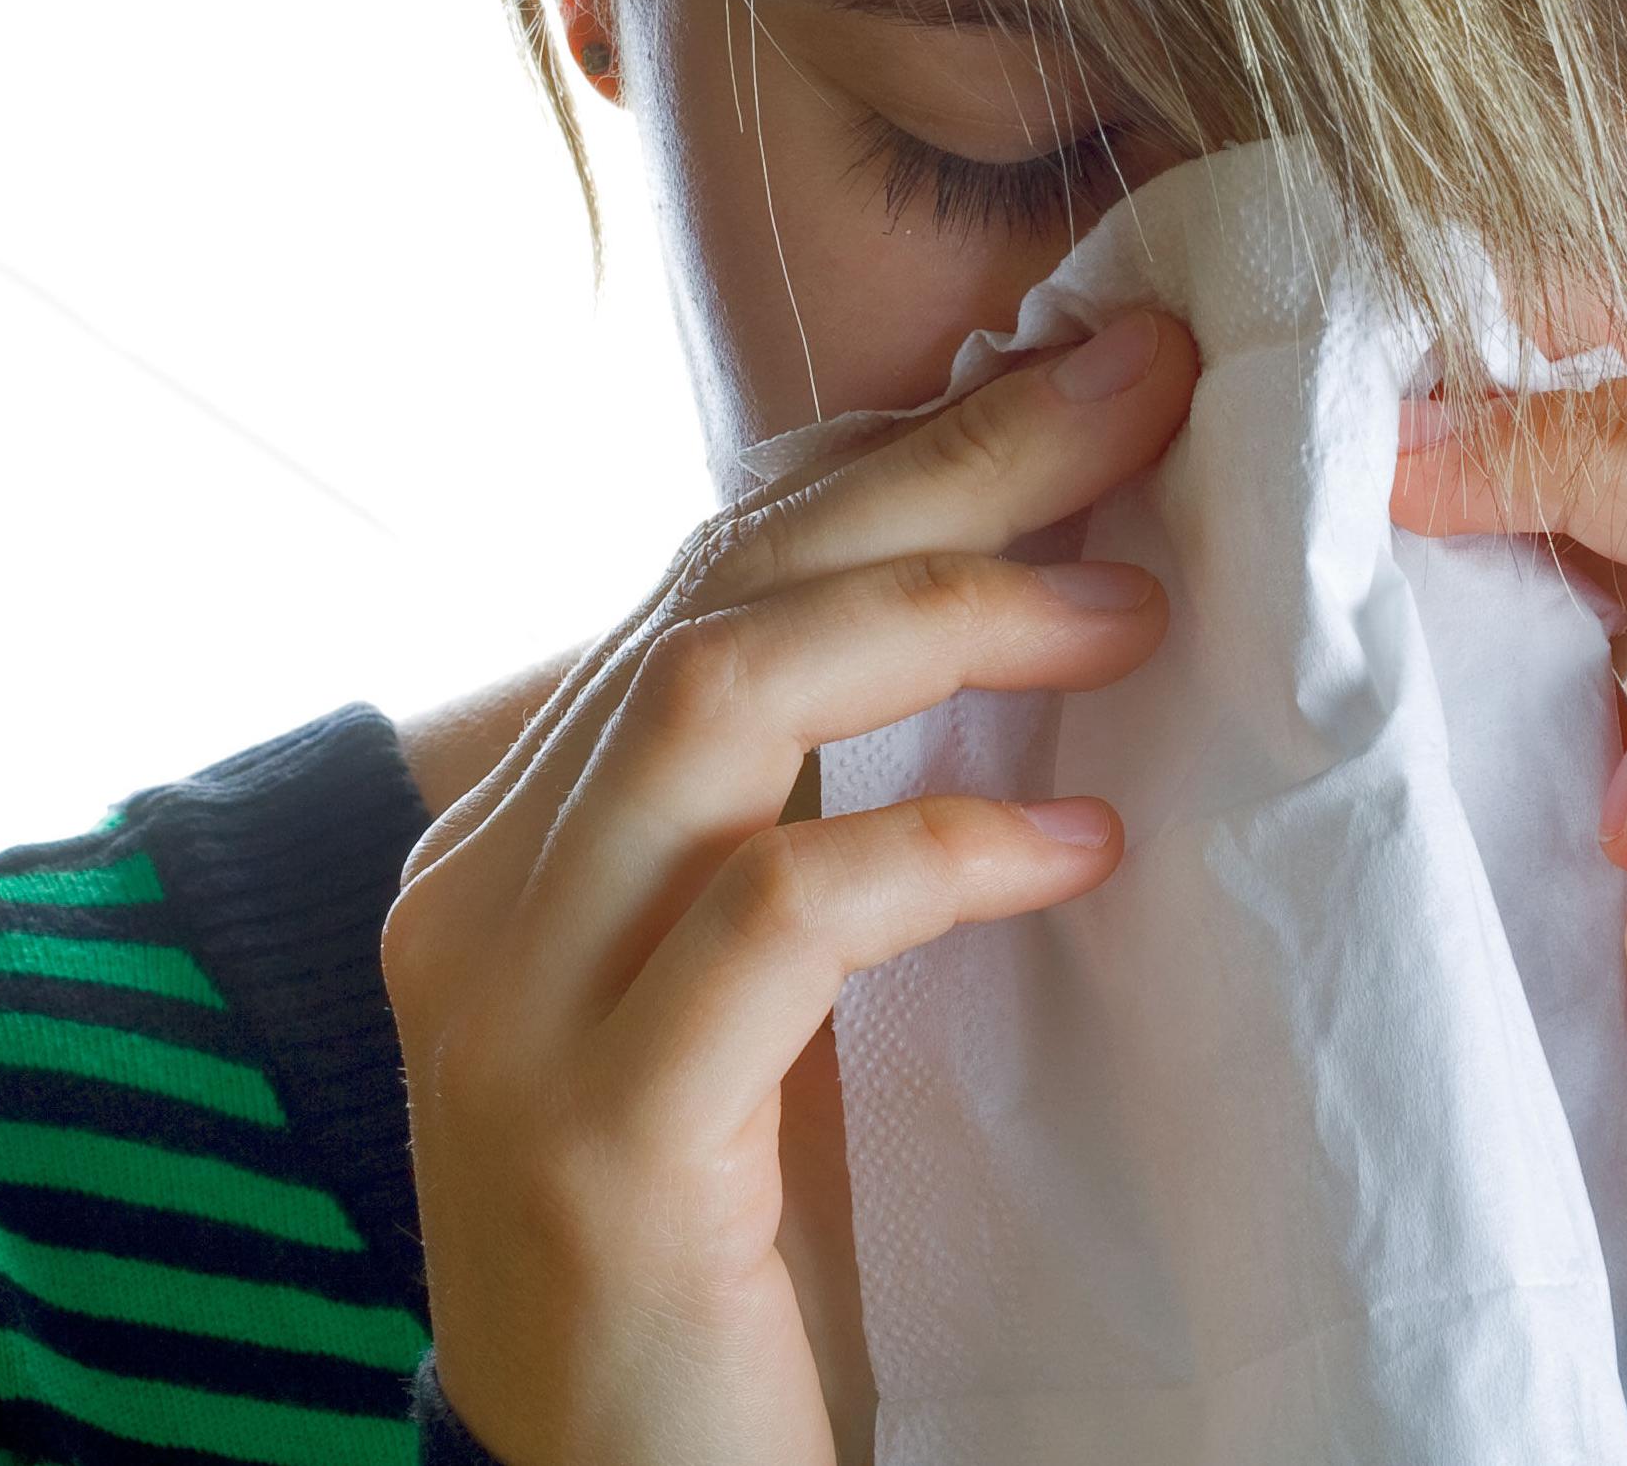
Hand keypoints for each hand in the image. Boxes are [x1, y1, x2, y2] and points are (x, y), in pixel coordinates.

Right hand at [381, 310, 1198, 1464]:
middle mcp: (485, 890)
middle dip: (947, 471)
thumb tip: (1024, 607)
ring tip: (1134, 605)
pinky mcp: (596, 1137)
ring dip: (946, 617)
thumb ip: (815, 811)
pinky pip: (777, 918)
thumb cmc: (744, 1244)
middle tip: (1142, 389)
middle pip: (722, 591)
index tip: (1084, 381)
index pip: (707, 575)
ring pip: (718, 698)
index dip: (895, 460)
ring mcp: (517, 1008)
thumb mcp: (771, 994)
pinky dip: (939, 852)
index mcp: (527, 837)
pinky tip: (1083, 851)